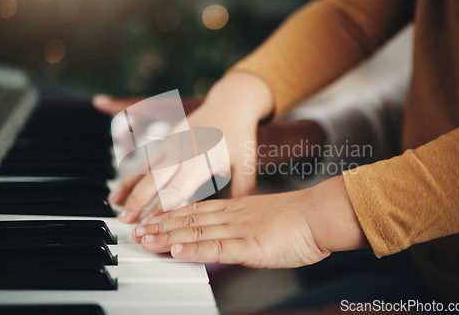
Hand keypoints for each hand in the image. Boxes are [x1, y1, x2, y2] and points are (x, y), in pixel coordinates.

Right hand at [94, 71, 274, 222]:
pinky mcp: (167, 139)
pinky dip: (132, 173)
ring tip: (113, 203)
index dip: (161, 209)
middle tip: (125, 221)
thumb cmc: (240, 136)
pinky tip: (122, 185)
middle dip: (138, 201)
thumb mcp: (246, 164)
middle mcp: (182, 151)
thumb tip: (239, 218)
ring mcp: (172, 144)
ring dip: (128, 186)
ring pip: (144, 168)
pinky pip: (145, 158)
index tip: (151, 225)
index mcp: (201, 160)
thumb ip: (242, 191)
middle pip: (154, 180)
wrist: (231, 103)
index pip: (176, 190)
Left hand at [132, 175, 367, 267]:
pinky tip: (177, 250)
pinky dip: (195, 249)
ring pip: (197, 231)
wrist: (321, 215)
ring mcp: (240, 228)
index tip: (152, 219)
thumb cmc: (298, 219)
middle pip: (190, 219)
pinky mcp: (250, 244)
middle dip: (161, 225)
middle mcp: (233, 215)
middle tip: (138, 230)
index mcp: (237, 207)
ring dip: (168, 236)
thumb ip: (244, 226)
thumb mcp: (265, 218)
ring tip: (146, 240)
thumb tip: (229, 235)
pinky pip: (217, 247)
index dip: (172, 214)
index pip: (196, 210)